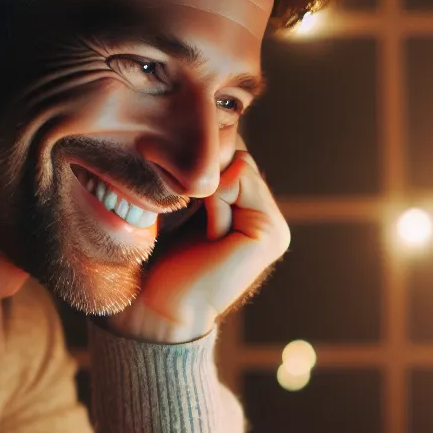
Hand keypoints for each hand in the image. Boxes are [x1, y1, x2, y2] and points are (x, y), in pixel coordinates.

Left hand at [101, 150, 288, 343]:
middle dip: (205, 175)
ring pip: (238, 163)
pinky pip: (238, 179)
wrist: (157, 308)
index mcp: (249, 211)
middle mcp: (268, 218)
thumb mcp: (185, 204)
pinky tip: (210, 236)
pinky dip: (214, 200)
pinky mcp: (271, 233)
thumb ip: (206, 172)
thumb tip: (216, 125)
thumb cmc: (158, 260)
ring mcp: (275, 227)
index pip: (230, 153)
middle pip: (236, 154)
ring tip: (202, 232)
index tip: (181, 199)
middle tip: (190, 219)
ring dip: (207, 190)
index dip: (200, 166)